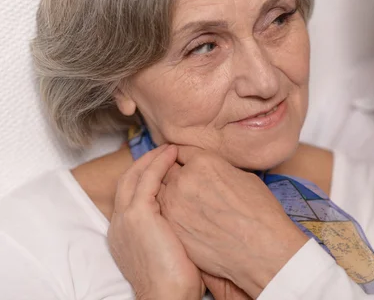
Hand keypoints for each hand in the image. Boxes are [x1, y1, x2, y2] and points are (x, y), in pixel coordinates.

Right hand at [108, 145, 203, 299]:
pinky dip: (159, 163)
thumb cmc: (177, 279)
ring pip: (135, 175)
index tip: (164, 166)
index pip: (130, 195)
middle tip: (165, 150)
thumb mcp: (170, 246)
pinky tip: (172, 155)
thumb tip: (192, 212)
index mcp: (125, 233)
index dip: (145, 177)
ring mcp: (127, 217)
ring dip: (153, 158)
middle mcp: (120, 223)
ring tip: (170, 148)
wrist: (168, 296)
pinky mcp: (138, 214)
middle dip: (145, 162)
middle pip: (128, 180)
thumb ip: (173, 226)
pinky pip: (148, 179)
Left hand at [157, 147, 308, 298]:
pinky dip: (173, 217)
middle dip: (176, 176)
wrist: (261, 250)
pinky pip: (164, 217)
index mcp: (203, 161)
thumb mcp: (244, 176)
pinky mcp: (171, 230)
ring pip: (161, 194)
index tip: (189, 165)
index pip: (182, 152)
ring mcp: (173, 206)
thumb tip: (210, 171)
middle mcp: (183, 180)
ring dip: (172, 197)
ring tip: (191, 207)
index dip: (187, 159)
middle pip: (168, 172)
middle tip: (190, 187)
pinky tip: (190, 223)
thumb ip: (217, 168)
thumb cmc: (260, 213)